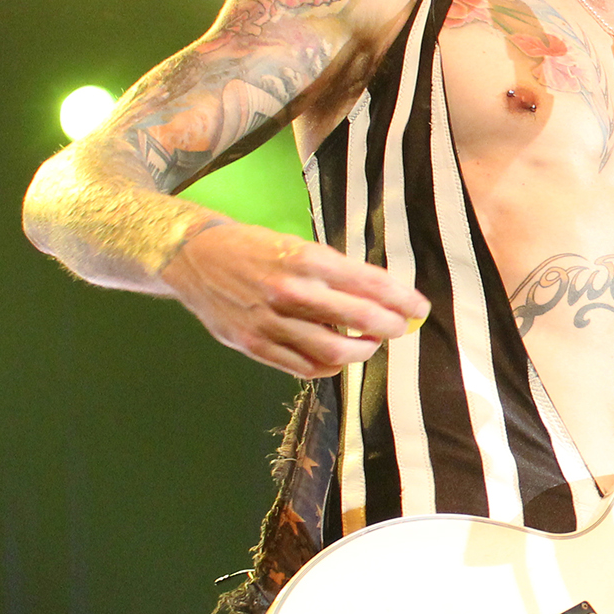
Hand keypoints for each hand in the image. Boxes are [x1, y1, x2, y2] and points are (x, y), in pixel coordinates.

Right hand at [161, 221, 430, 378]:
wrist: (194, 257)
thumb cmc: (254, 248)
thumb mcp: (298, 246)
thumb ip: (336, 272)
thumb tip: (383, 296)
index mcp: (305, 259)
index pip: (369, 283)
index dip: (401, 299)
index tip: (419, 308)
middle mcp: (290, 291)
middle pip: (360, 320)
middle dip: (390, 327)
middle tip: (401, 327)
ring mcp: (271, 322)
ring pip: (336, 351)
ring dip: (362, 351)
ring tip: (370, 344)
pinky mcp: (255, 345)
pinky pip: (305, 367)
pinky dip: (330, 366)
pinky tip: (338, 357)